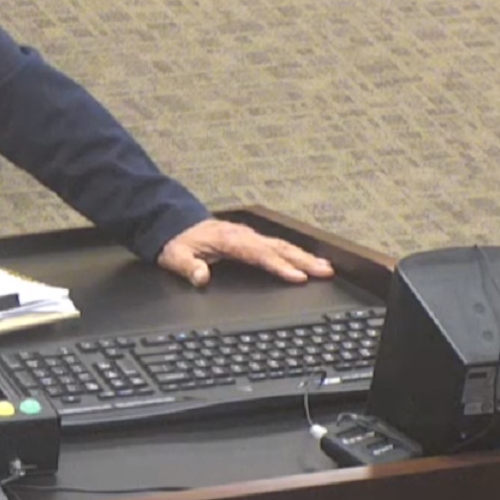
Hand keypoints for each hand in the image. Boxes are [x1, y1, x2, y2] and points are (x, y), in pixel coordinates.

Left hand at [157, 219, 334, 287]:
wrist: (173, 222)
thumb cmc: (176, 241)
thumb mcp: (174, 256)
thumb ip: (188, 267)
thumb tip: (201, 277)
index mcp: (228, 240)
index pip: (259, 254)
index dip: (279, 266)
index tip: (298, 276)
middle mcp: (243, 235)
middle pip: (278, 248)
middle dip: (303, 260)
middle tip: (326, 272)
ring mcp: (248, 236)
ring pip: (281, 246)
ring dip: (304, 256)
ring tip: (325, 267)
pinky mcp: (250, 238)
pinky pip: (276, 245)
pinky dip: (294, 253)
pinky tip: (306, 260)